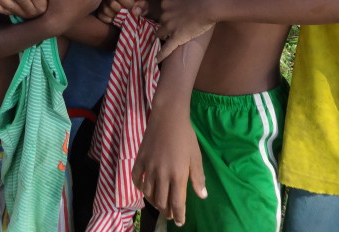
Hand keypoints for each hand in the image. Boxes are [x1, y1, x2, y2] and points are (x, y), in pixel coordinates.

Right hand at [96, 0, 147, 23]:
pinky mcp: (98, 9)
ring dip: (115, 16)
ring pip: (105, 10)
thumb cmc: (138, 5)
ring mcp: (102, 1)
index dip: (128, 5)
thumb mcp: (144, 4)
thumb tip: (136, 11)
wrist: (132, 10)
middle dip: (121, 11)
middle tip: (126, 13)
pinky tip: (115, 18)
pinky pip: (101, 16)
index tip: (133, 9)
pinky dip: (109, 19)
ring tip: (121, 16)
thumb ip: (143, 5)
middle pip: (112, 4)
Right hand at [132, 107, 204, 224]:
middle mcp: (162, 174)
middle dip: (167, 211)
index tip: (180, 222)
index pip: (177, 203)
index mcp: (178, 175)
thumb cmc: (186, 136)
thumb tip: (202, 196)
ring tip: (160, 205)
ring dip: (154, 202)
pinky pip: (137, 179)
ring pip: (148, 193)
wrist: (168, 116)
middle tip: (171, 215)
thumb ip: (198, 177)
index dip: (179, 215)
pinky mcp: (140, 160)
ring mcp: (149, 167)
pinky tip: (145, 190)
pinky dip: (140, 188)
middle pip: (162, 201)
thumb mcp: (196, 156)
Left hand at [156, 0, 213, 61]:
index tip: (176, 15)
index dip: (170, 13)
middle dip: (166, 25)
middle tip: (174, 27)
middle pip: (161, 23)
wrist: (209, 4)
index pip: (163, 10)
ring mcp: (170, 28)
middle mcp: (165, 16)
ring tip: (166, 40)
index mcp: (166, 3)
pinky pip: (166, 49)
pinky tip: (156, 61)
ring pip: (160, 34)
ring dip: (163, 36)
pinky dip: (160, 55)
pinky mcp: (177, 38)